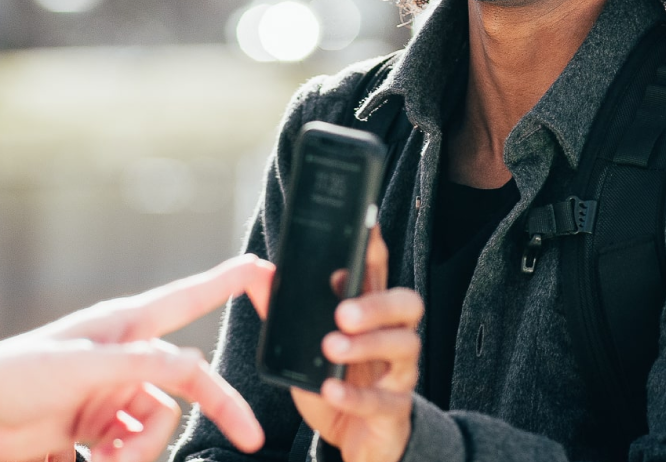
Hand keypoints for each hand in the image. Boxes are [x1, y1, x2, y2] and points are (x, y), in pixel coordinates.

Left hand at [0, 254, 274, 461]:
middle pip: (189, 384)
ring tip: (100, 456)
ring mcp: (112, 395)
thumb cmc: (13, 376)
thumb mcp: (79, 366)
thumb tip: (195, 363)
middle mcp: (125, 357)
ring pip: (160, 425)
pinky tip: (88, 459)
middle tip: (250, 438)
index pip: (189, 298)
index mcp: (124, 325)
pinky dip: (120, 460)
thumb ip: (138, 364)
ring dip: (138, 449)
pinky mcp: (98, 429)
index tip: (268, 272)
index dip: (230, 282)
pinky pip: (133, 449)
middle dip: (212, 411)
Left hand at [290, 227, 421, 461]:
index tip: (365, 226)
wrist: (354, 439)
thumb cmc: (335, 381)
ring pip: (404, 346)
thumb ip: (283, 310)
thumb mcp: (303, 345)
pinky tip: (332, 390)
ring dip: (366, 345)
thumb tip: (258, 271)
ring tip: (332, 347)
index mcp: (372, 313)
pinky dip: (356, 395)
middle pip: (407, 303)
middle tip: (343, 310)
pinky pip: (384, 400)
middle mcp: (392, 336)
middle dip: (378, 302)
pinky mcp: (394, 410)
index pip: (379, 271)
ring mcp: (398, 373)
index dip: (375, 247)